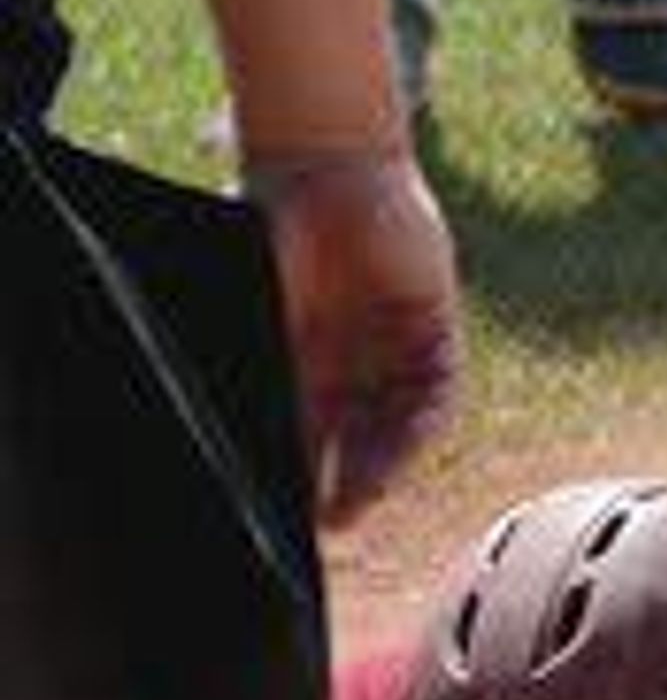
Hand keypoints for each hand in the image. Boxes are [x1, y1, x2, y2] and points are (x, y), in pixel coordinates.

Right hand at [249, 149, 461, 526]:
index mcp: (304, 366)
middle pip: (351, 448)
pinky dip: (419, 429)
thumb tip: (195, 411)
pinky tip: (400, 457)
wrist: (328, 166)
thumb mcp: (252, 301)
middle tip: (315, 533)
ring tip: (350, 510)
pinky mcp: (437, 334)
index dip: (293, 481)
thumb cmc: (273, 224)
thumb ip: (249, 353)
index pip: (303, 440)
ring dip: (375, 474)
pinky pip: (438, 396)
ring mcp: (397, 354)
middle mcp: (355, 370)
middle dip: (337, 492)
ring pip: (394, 433)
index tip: (272, 522)